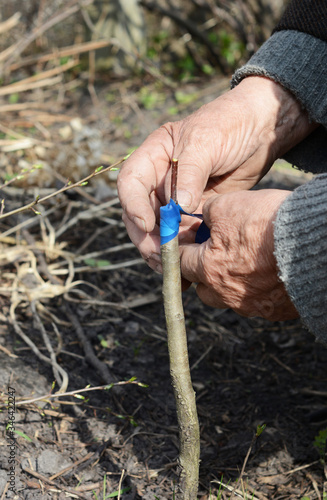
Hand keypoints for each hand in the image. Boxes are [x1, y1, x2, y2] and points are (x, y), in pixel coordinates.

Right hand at [118, 76, 313, 270]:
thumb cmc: (230, 124)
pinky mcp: (194, 214)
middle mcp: (160, 180)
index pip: (131, 182)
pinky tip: (188, 268)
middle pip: (140, 212)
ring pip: (160, 230)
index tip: (147, 224)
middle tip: (160, 256)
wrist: (262, 130)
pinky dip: (182, 252)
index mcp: (154, 156)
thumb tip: (177, 208)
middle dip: (147, 236)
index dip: (133, 205)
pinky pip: (182, 236)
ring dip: (163, 250)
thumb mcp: (206, 141)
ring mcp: (176, 199)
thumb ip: (190, 173)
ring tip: (174, 270)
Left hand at [180, 189, 297, 320]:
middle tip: (217, 254)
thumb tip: (204, 218)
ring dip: (232, 283)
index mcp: (208, 269)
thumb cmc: (268, 223)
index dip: (183, 249)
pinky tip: (270, 272)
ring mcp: (252, 306)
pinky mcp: (275, 311)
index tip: (187, 243)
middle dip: (205, 272)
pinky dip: (259, 290)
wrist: (314, 245)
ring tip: (246, 263)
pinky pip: (259, 302)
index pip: (181, 262)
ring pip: (230, 298)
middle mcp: (226, 294)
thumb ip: (208, 213)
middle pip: (204, 288)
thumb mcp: (229, 205)